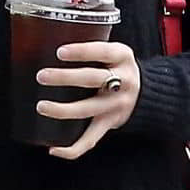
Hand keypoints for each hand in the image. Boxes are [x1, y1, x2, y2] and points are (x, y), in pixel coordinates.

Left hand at [35, 39, 141, 160]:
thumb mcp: (114, 51)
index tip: (60, 52)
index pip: (102, 51)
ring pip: (88, 109)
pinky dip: (73, 148)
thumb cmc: (118, 67)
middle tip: (41, 76)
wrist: (148, 93)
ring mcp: (117, 104)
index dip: (81, 52)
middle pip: (93, 79)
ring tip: (42, 107)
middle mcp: (123, 80)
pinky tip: (53, 149)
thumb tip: (48, 40)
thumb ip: (93, 48)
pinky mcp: (110, 123)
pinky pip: (92, 139)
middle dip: (65, 78)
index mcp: (122, 57)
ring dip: (63, 110)